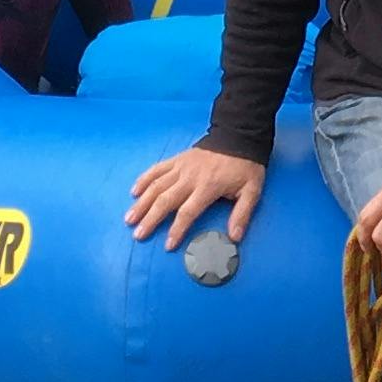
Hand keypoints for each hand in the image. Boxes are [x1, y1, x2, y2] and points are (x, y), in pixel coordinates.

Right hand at [126, 143, 267, 250]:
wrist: (238, 135)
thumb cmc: (245, 166)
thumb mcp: (252, 190)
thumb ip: (242, 214)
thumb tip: (234, 237)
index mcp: (208, 186)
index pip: (188, 211)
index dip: (177, 229)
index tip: (167, 245)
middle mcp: (190, 177)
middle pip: (165, 200)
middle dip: (150, 219)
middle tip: (138, 235)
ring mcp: (181, 166)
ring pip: (156, 185)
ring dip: (142, 203)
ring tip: (129, 219)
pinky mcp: (177, 159)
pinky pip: (157, 169)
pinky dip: (144, 180)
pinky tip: (134, 192)